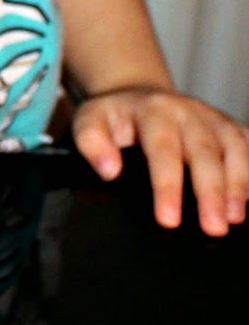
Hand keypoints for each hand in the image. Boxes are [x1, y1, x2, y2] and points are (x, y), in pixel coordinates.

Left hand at [72, 87, 248, 236]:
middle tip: (213, 228)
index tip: (168, 219)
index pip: (162, 149)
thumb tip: (109, 171)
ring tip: (235, 218)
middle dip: (211, 192)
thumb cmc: (115, 118)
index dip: (167, 185)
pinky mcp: (230, 127)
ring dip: (238, 184)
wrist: (138, 95)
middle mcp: (187, 111)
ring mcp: (212, 118)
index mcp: (152, 110)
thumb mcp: (90, 122)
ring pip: (233, 148)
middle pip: (204, 151)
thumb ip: (92, 143)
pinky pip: (248, 145)